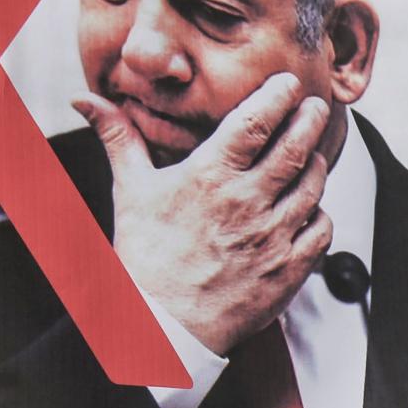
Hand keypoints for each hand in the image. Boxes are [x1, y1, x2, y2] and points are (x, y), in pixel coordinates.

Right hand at [75, 72, 331, 355]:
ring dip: (316, 163)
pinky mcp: (290, 267)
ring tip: (310, 152)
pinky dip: (319, 212)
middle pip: (296, 147)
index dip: (278, 96)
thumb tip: (86, 98)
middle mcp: (247, 203)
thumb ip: (118, 137)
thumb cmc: (146, 256)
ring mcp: (273, 236)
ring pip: (313, 185)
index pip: (255, 122)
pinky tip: (308, 205)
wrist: (160, 324)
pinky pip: (322, 228)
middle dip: (311, 119)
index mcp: (210, 177)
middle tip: (316, 105)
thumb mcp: (131, 190)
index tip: (289, 83)